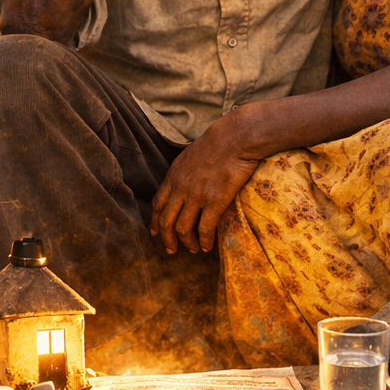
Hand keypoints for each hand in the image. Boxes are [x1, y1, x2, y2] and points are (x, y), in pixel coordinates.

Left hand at [150, 110, 265, 254]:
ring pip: (182, 228)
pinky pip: (204, 228)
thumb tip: (182, 183)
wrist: (234, 139)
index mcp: (173, 176)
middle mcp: (181, 188)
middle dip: (167, 239)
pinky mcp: (215, 202)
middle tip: (172, 250)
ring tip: (193, 249)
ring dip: (187, 242)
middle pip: (166, 220)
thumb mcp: (189, 155)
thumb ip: (182, 173)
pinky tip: (207, 246)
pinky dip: (204, 241)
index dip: (155, 221)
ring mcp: (196, 196)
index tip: (155, 233)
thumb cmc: (217, 143)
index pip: (157, 204)